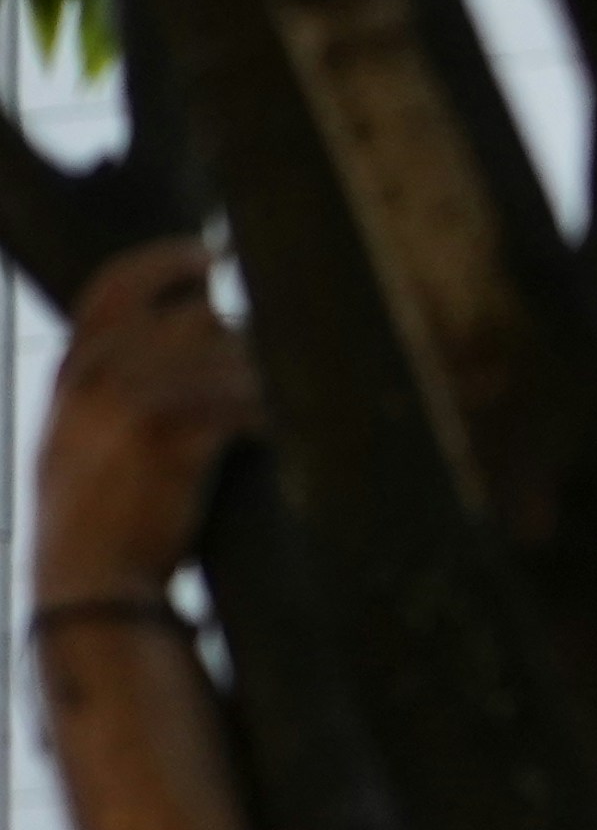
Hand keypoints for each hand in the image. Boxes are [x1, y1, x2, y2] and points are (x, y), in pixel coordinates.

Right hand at [35, 237, 261, 603]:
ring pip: (229, 358)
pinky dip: (272, 417)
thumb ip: (109, 389)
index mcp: (75, 371)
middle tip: (275, 358)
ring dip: (266, 382)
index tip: (210, 250)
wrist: (91, 580)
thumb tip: (174, 346)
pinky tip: (286, 435)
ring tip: (289, 407)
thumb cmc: (96, 519)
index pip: (117, 287)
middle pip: (194, 320)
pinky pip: (244, 403)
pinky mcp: (174, 436)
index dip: (166, 261)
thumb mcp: (79, 439)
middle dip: (241, 340)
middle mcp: (101, 375)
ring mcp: (134, 402)